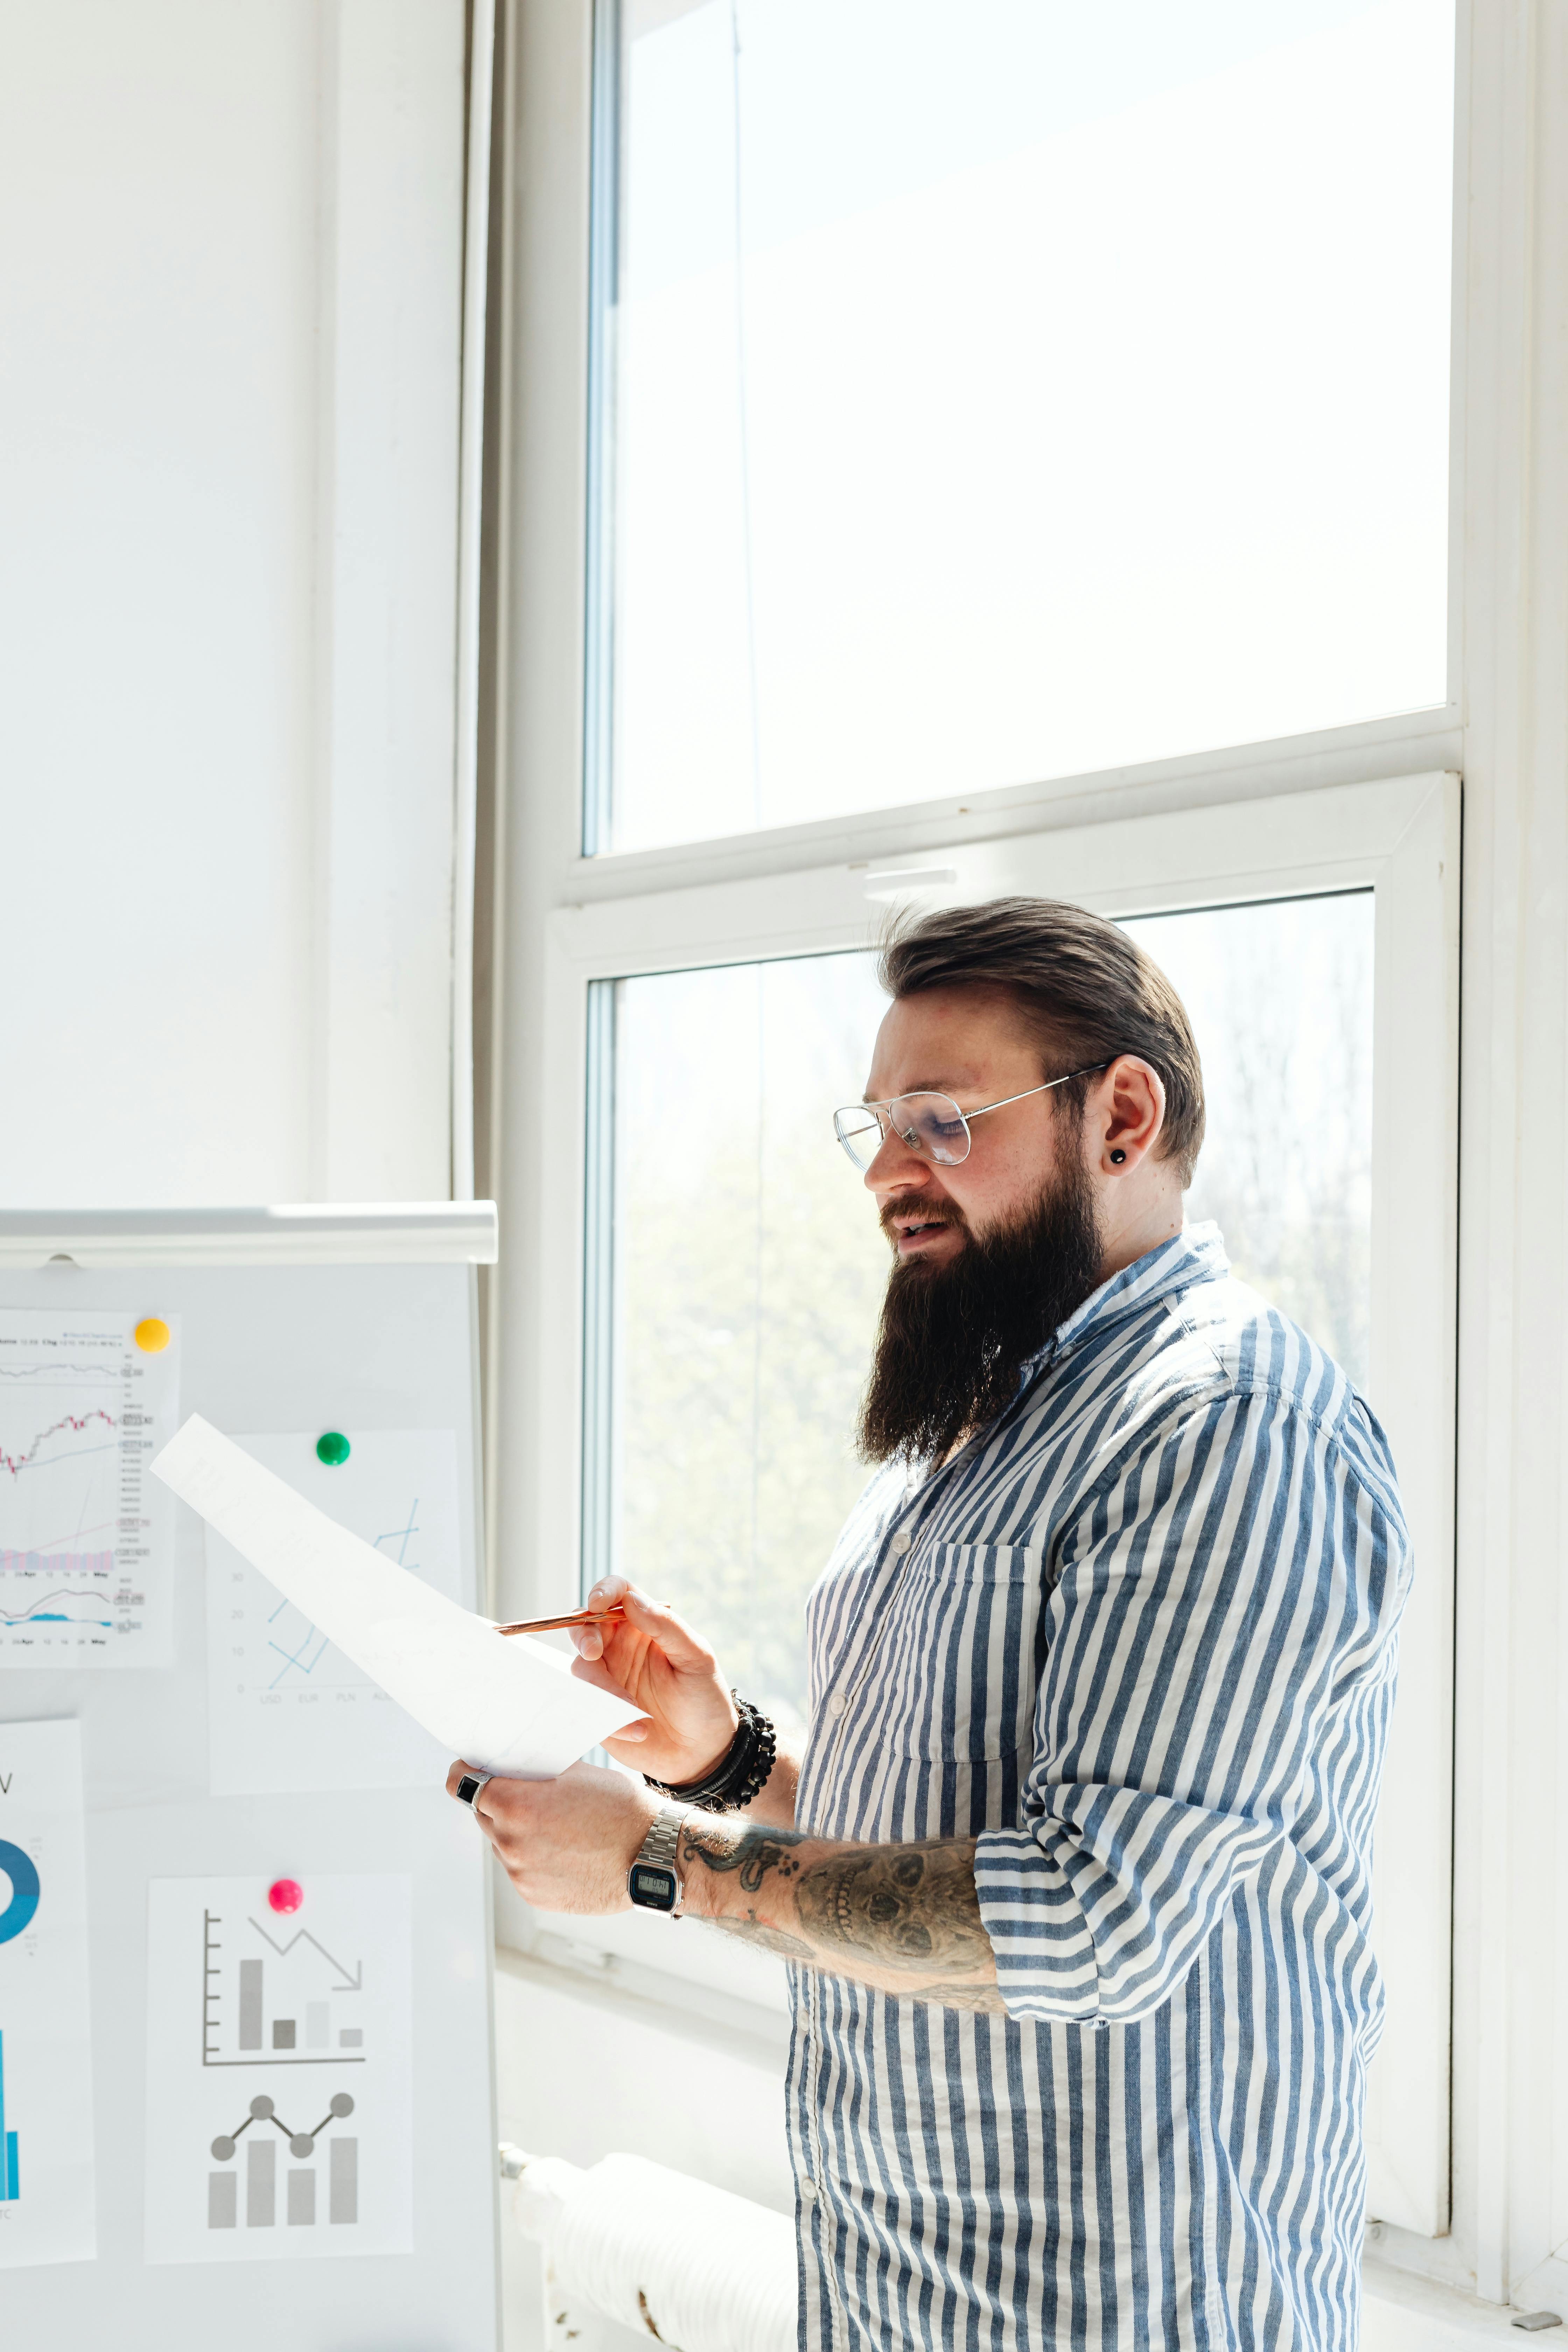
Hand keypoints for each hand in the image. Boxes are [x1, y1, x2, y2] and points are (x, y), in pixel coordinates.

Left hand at [446, 1758, 656, 1913]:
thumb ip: (534, 1771)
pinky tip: (565, 1849)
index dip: (466, 1772)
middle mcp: (510, 1843)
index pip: (462, 1784)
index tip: (471, 1769)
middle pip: (482, 1814)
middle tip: (527, 1794)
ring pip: (502, 1843)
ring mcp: (521, 1874)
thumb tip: (512, 1767)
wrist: (654, 1857)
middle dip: (498, 1801)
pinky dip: (534, 1857)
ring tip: (556, 1825)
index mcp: (516, 1806)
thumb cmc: (621, 1809)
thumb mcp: (576, 1772)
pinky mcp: (535, 1897)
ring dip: (517, 1831)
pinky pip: (521, 1869)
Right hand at [567, 1578, 738, 1785]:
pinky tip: (639, 1731)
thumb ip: (666, 1627)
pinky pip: (586, 1706)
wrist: (703, 1753)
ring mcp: (606, 1679)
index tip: (597, 1604)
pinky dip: (609, 1719)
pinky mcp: (598, 1710)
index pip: (618, 1594)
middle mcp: (619, 1647)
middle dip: (583, 1636)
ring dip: (603, 1688)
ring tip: (634, 1711)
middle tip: (593, 1653)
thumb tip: (631, 1599)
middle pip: (584, 1626)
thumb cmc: (704, 1699)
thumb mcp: (696, 1658)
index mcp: (644, 1626)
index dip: (603, 1591)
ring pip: (581, 1669)